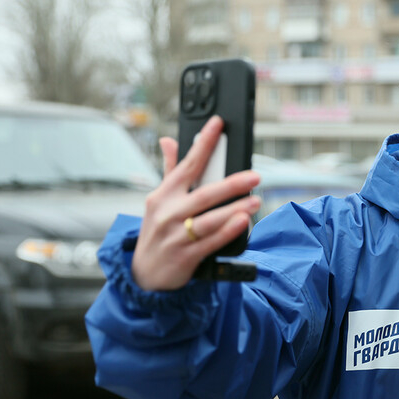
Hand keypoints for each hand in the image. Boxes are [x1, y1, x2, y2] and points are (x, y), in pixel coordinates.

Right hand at [131, 115, 260, 290]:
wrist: (143, 274)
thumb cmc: (157, 231)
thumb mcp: (158, 200)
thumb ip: (169, 170)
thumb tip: (168, 140)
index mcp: (163, 195)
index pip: (186, 164)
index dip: (204, 143)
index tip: (218, 124)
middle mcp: (168, 213)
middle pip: (203, 195)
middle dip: (230, 184)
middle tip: (255, 175)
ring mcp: (176, 236)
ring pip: (209, 220)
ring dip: (234, 209)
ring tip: (254, 200)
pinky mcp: (185, 256)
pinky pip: (210, 242)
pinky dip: (227, 232)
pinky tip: (242, 222)